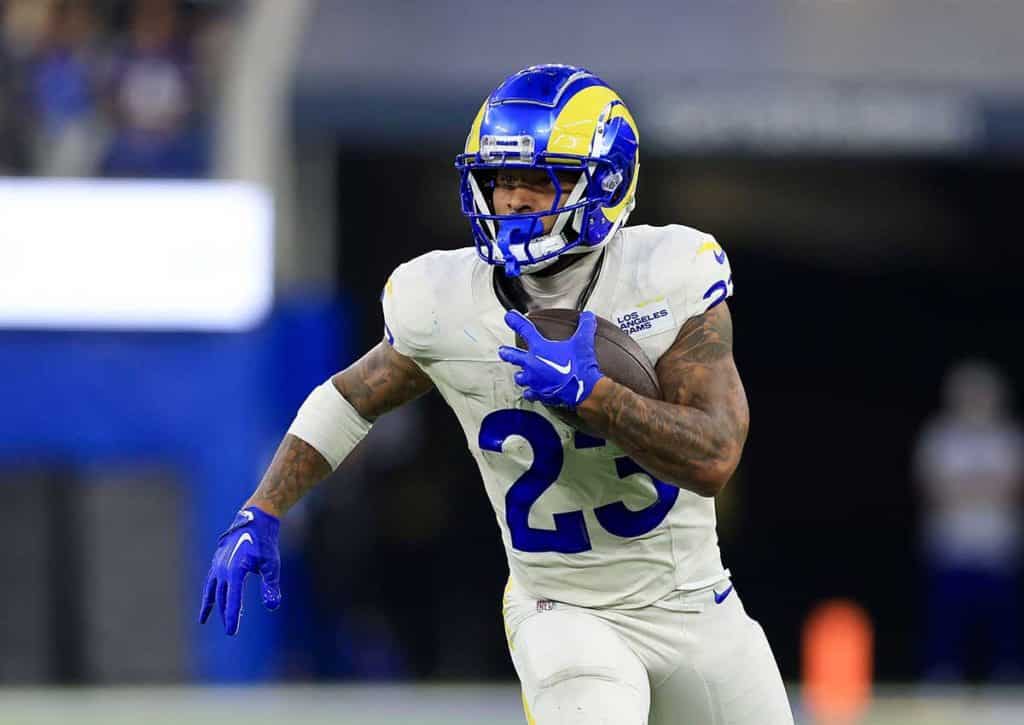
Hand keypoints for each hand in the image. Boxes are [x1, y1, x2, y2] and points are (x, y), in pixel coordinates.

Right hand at [198, 507, 281, 635]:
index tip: (231, 632)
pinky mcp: (217, 561)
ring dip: (212, 605)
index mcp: (235, 570)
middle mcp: (223, 569)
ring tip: (204, 619)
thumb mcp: (271, 564)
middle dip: (225, 614)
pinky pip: (210, 581)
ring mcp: (218, 564)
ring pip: (213, 590)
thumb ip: (271, 586)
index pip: (232, 600)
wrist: (255, 519)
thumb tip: (271, 607)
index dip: (232, 617)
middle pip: (222, 597)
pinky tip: (209, 599)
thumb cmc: (265, 542)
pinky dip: (209, 592)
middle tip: (230, 630)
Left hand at [498, 310, 603, 407]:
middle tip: (502, 351)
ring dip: (520, 375)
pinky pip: (531, 394)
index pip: (525, 330)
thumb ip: (585, 327)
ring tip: (519, 375)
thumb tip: (588, 316)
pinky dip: (530, 393)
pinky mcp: (541, 394)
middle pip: (514, 356)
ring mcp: (535, 381)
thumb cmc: (580, 365)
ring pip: (520, 378)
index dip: (516, 322)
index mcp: (540, 348)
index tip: (509, 317)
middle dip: (508, 353)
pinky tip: (530, 393)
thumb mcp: (583, 342)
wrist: (582, 389)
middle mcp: (533, 364)